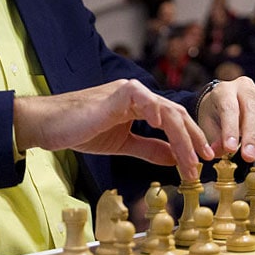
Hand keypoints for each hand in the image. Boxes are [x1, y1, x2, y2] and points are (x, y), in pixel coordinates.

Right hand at [13, 79, 214, 180]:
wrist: (50, 125)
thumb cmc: (81, 130)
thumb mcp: (122, 143)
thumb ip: (148, 148)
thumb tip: (174, 159)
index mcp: (139, 104)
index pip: (173, 119)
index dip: (190, 139)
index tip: (201, 161)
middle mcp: (138, 94)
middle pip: (176, 114)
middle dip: (193, 139)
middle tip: (204, 163)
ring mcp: (129, 91)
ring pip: (166, 111)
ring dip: (181, 137)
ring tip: (189, 160)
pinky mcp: (118, 94)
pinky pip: (144, 100)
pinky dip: (157, 113)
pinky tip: (166, 131)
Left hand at [196, 76, 254, 162]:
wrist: (221, 103)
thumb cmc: (215, 116)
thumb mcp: (208, 126)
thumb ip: (213, 139)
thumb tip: (218, 152)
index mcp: (224, 91)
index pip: (229, 108)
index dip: (230, 129)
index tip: (230, 150)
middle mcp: (244, 87)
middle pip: (253, 107)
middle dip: (251, 134)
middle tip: (248, 157)